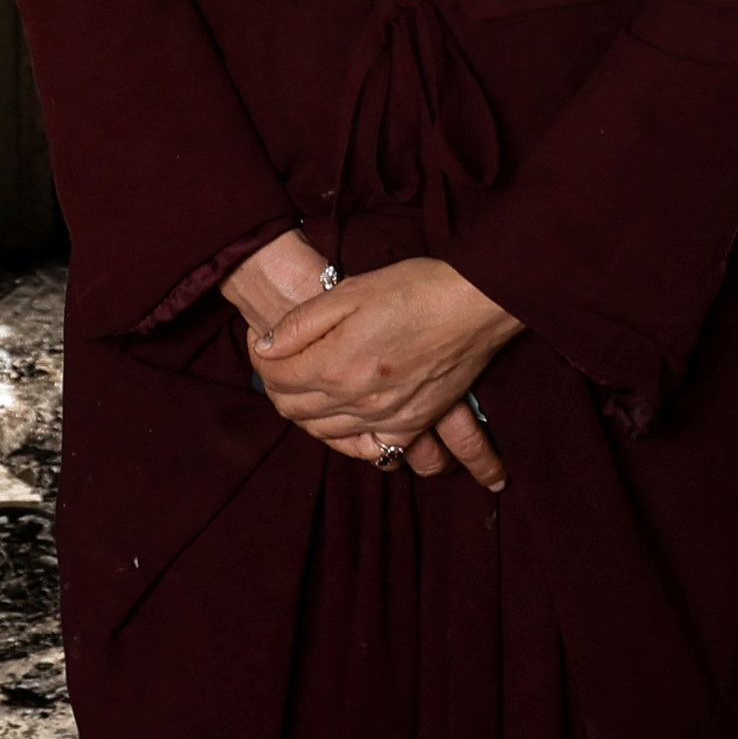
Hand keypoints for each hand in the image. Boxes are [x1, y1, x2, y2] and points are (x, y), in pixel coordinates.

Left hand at [248, 257, 521, 492]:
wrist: (477, 303)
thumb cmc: (415, 289)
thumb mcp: (349, 291)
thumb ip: (301, 323)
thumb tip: (264, 347)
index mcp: (336, 364)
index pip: (275, 378)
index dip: (261, 360)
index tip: (262, 342)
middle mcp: (357, 399)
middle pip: (294, 409)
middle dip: (278, 387)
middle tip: (279, 364)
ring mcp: (386, 417)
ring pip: (325, 433)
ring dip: (306, 413)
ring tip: (308, 386)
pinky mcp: (413, 424)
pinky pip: (369, 450)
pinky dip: (348, 441)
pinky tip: (345, 422)